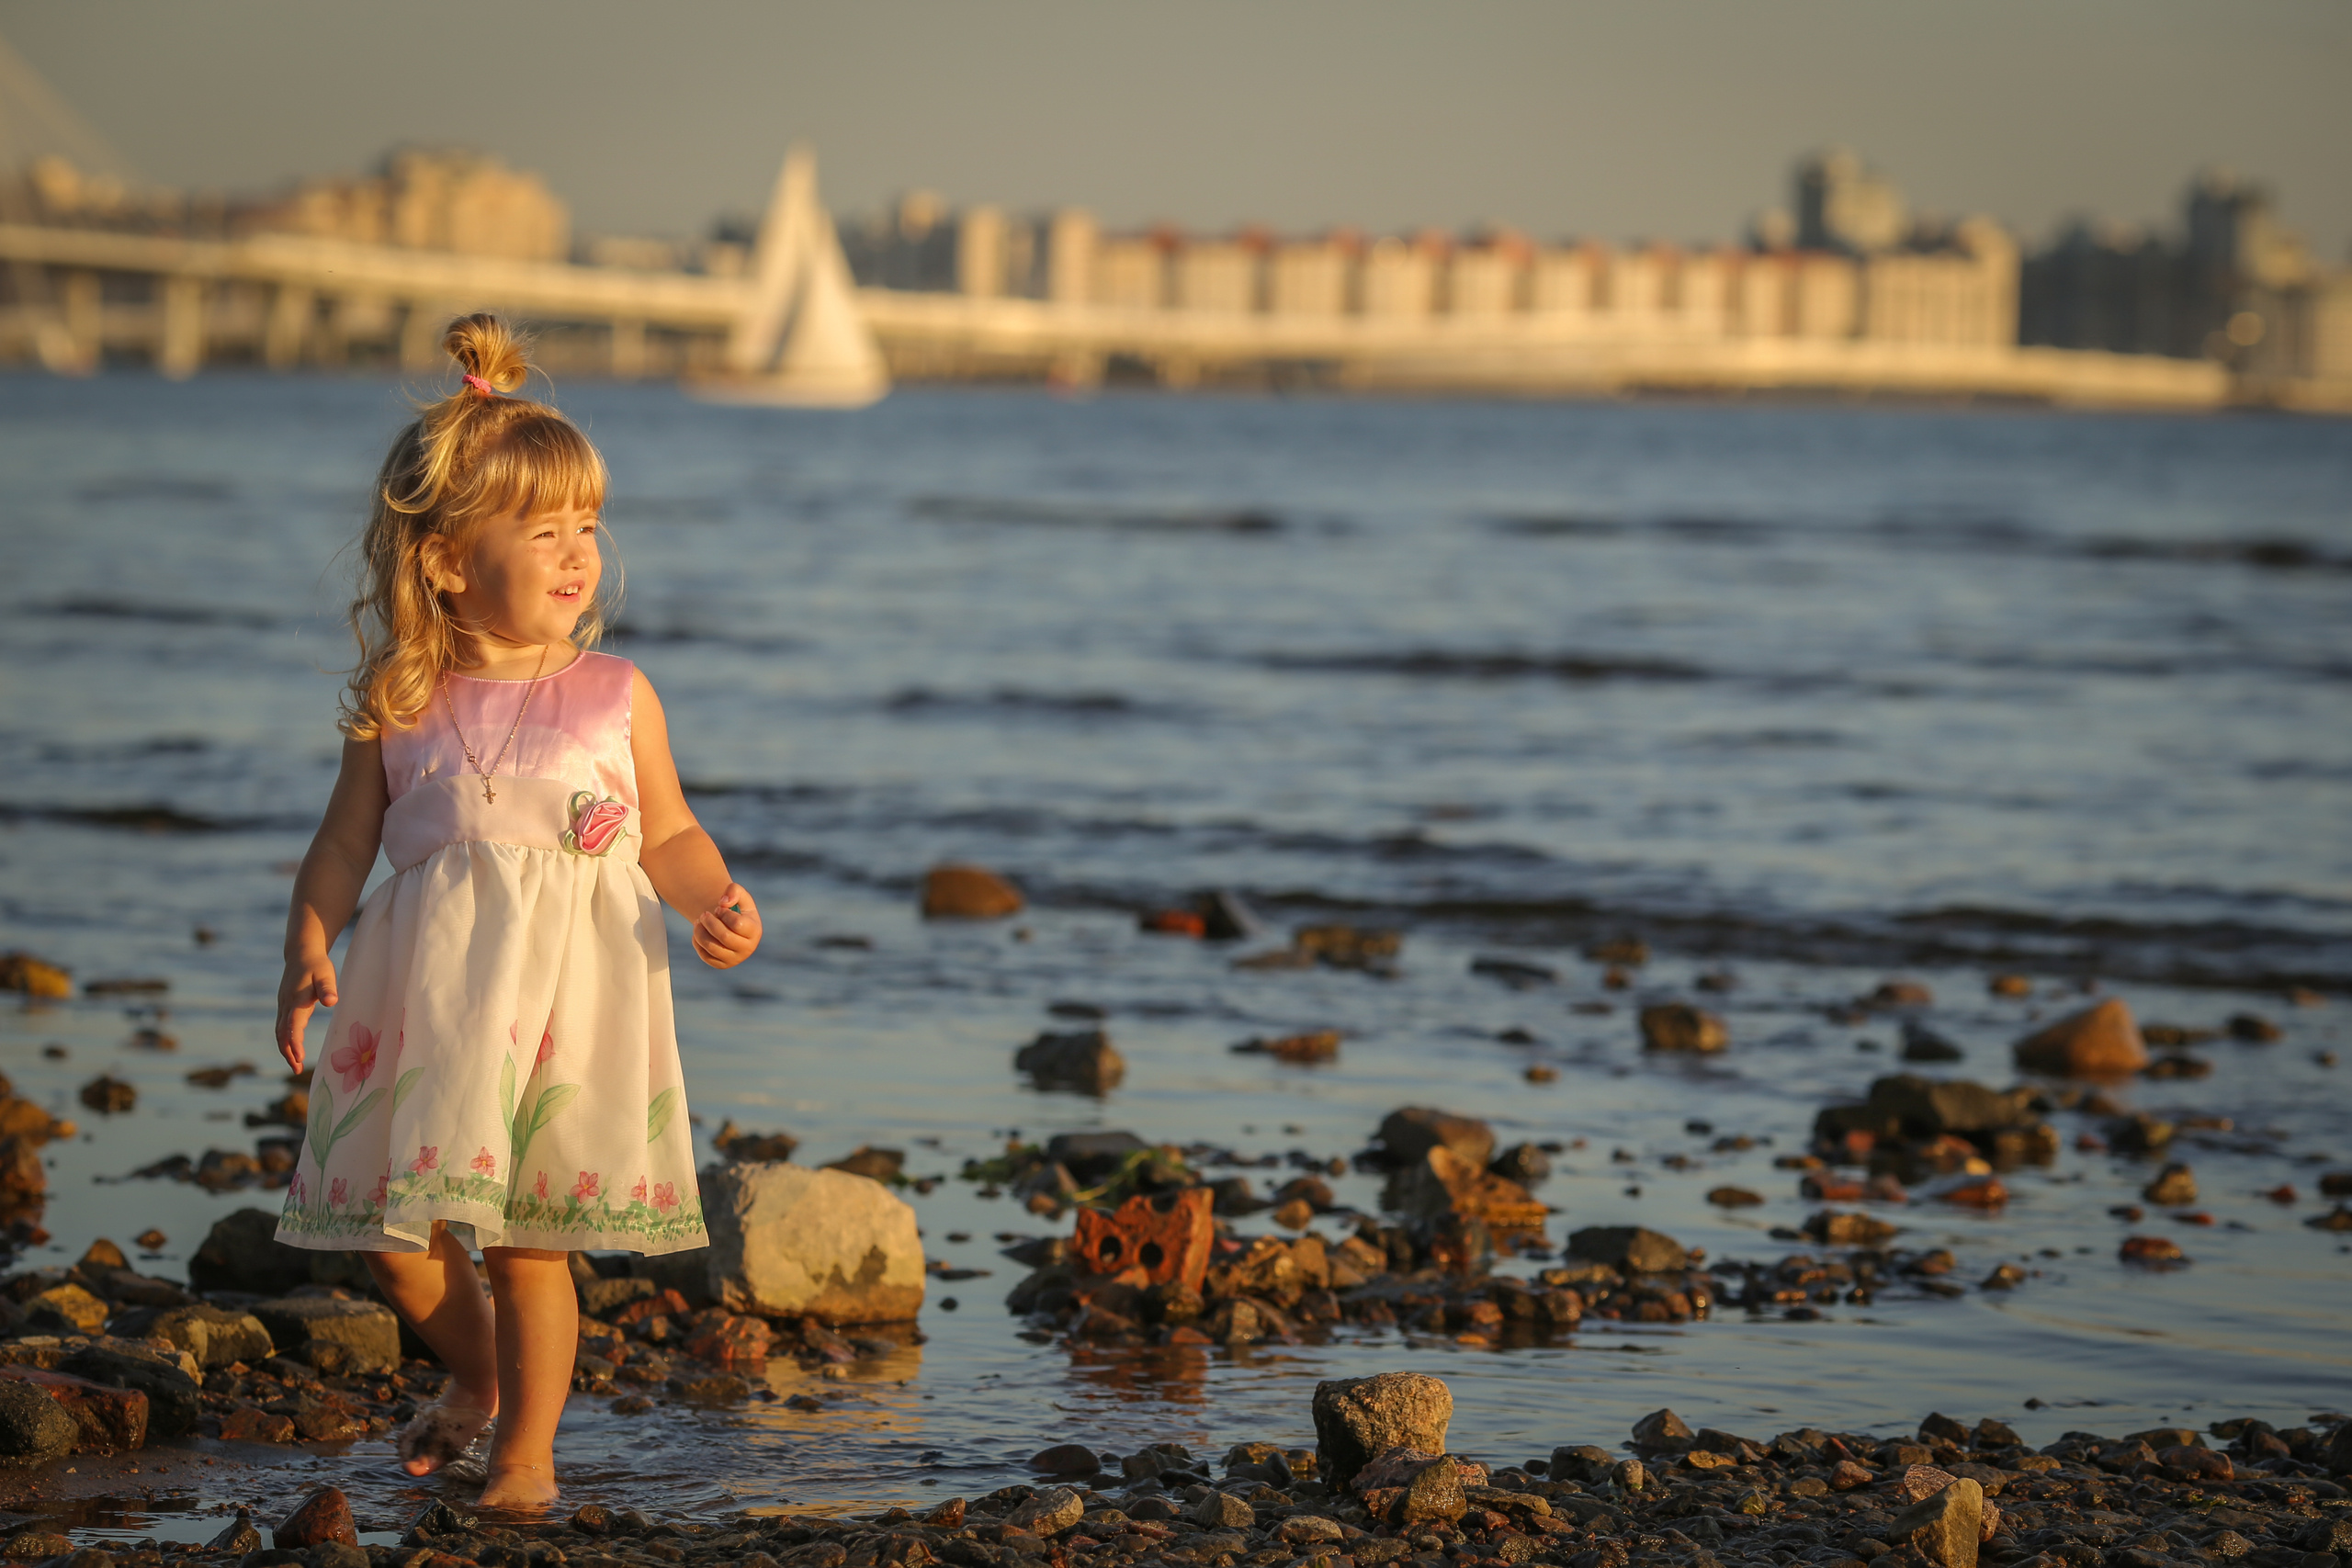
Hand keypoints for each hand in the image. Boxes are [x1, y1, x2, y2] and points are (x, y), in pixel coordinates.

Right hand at [275, 953, 337, 1070]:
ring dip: (285, 1049)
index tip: (299, 1057)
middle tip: (297, 1069)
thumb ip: (327, 988)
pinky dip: (285, 1041)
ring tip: (296, 1066)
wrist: (301, 954)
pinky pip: (282, 1028)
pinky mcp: (285, 1006)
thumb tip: (331, 1001)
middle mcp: (286, 1005)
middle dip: (288, 1052)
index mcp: (296, 1000)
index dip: (295, 1042)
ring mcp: (283, 1006)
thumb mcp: (326, 974)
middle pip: (282, 1033)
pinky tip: (293, 1050)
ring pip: (280, 1032)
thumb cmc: (317, 965)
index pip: (293, 1025)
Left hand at [692, 883, 760, 969]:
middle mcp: (747, 948)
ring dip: (700, 932)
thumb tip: (723, 902)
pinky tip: (699, 932)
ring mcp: (735, 959)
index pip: (737, 924)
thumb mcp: (739, 894)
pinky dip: (697, 942)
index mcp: (754, 931)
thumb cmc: (735, 908)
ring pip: (712, 947)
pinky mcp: (721, 964)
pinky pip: (705, 955)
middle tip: (704, 914)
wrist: (729, 925)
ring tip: (698, 922)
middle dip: (710, 922)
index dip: (724, 913)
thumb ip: (733, 891)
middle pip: (724, 937)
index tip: (719, 908)